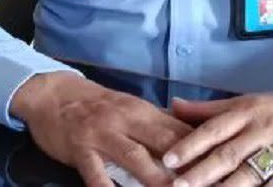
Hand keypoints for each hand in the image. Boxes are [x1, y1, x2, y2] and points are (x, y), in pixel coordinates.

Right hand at [11, 72, 193, 186]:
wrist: (52, 94)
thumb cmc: (97, 106)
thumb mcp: (131, 109)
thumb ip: (158, 125)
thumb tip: (193, 140)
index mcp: (145, 111)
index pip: (181, 131)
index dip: (202, 150)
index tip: (220, 167)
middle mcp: (128, 120)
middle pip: (165, 143)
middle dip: (187, 165)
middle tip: (204, 182)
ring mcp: (104, 134)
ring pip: (135, 157)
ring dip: (156, 178)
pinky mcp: (81, 149)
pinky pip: (95, 172)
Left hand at [162, 87, 272, 186]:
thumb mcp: (248, 101)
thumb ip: (210, 109)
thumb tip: (173, 106)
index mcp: (247, 111)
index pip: (214, 128)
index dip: (190, 144)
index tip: (168, 159)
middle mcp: (262, 129)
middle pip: (228, 154)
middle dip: (201, 172)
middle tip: (178, 186)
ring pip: (249, 173)